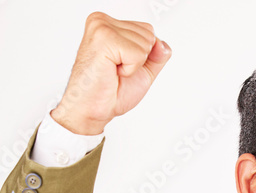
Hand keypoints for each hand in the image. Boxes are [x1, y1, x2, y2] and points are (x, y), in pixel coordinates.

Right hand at [51, 12, 171, 135]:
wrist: (92, 109)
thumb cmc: (109, 93)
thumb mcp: (142, 72)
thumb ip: (156, 56)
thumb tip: (163, 45)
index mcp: (109, 24)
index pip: (147, 30)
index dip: (143, 56)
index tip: (121, 66)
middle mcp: (103, 21)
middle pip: (149, 35)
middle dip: (139, 60)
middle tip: (116, 70)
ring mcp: (102, 27)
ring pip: (145, 44)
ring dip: (133, 65)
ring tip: (113, 71)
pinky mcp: (104, 38)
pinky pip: (138, 53)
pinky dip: (130, 69)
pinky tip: (112, 71)